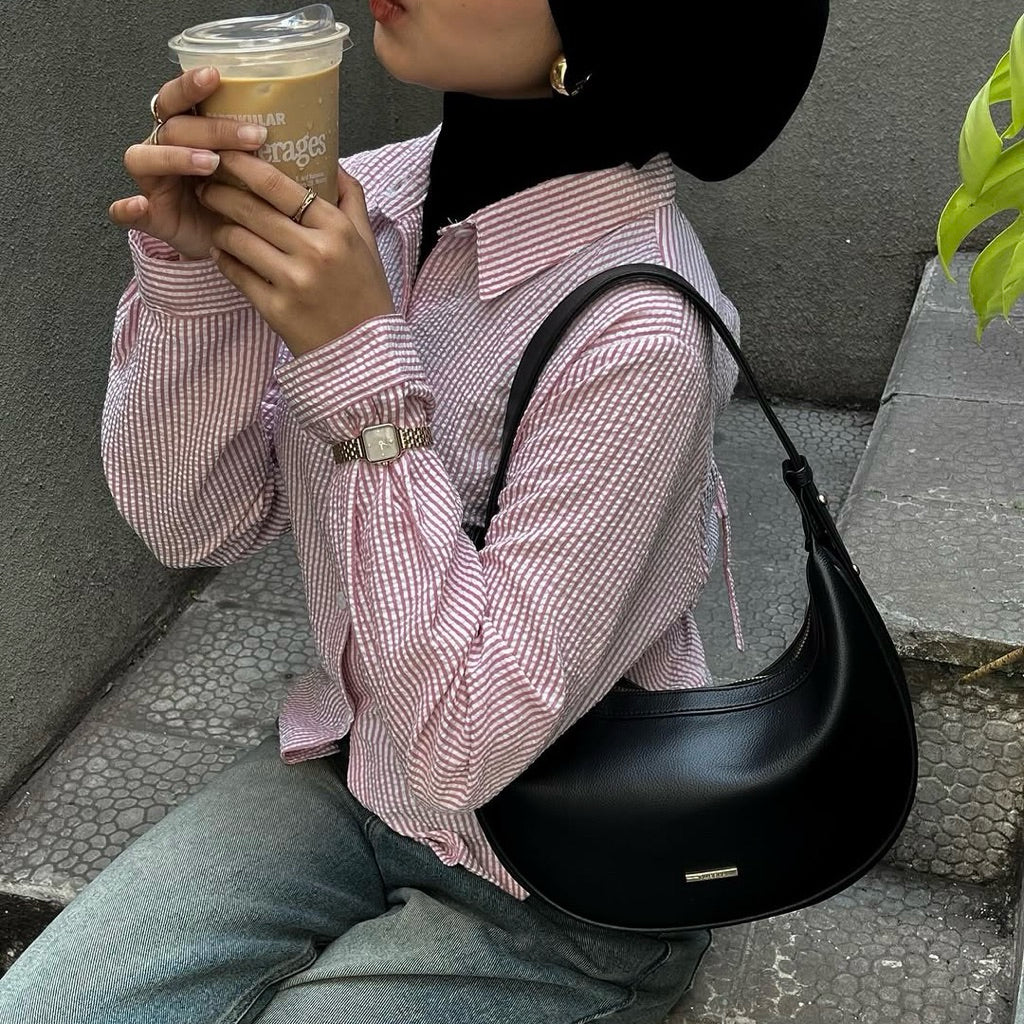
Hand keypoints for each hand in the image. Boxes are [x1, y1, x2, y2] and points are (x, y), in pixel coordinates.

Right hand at [107, 67, 268, 259]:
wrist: (231, 246)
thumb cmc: (243, 202)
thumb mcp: (259, 174)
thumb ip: (272, 155)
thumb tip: (324, 144)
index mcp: (187, 134)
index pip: (180, 100)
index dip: (191, 86)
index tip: (217, 75)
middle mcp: (164, 150)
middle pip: (173, 127)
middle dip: (210, 129)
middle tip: (251, 137)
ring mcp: (154, 183)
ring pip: (144, 157)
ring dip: (175, 156)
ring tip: (210, 164)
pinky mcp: (151, 216)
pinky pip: (125, 211)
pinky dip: (127, 208)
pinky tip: (138, 206)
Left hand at [196, 150, 395, 355]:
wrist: (365, 353)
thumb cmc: (366, 294)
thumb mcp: (367, 243)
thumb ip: (351, 199)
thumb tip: (331, 161)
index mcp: (337, 230)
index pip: (278, 185)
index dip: (243, 164)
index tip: (225, 154)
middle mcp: (315, 252)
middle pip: (250, 208)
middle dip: (219, 193)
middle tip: (207, 188)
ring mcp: (293, 282)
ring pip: (236, 239)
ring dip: (221, 229)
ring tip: (219, 227)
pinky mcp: (275, 309)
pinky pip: (235, 274)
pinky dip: (224, 260)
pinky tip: (223, 255)